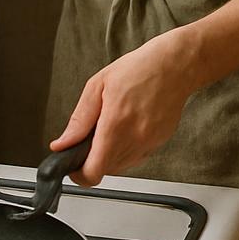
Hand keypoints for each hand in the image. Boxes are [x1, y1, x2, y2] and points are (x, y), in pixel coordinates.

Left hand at [49, 27, 197, 185]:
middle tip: (92, 137)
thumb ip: (79, 120)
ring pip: (122, 166)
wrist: (176, 65)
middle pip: (106, 170)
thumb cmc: (140, 68)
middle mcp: (134, 139)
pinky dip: (128, 148)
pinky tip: (129, 125)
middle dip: (94, 159)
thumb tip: (62, 144)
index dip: (79, 174)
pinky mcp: (160, 141)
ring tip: (113, 127)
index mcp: (115, 125)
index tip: (74, 164)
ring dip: (111, 155)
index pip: (93, 172)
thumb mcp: (98, 86)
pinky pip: (137, 156)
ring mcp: (149, 143)